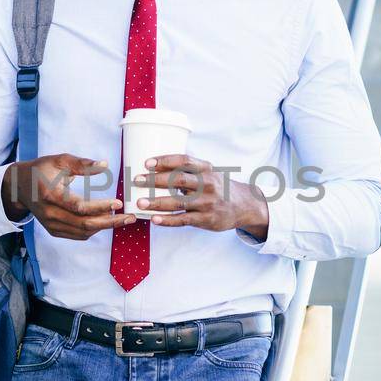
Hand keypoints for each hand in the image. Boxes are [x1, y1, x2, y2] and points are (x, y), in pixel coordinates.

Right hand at [3, 154, 135, 238]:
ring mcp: (51, 225)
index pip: (80, 207)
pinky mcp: (53, 230)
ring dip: (104, 227)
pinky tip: (105, 220)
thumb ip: (82, 164)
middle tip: (130, 217)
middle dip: (110, 222)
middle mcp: (50, 214)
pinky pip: (77, 235)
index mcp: (50, 195)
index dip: (100, 207)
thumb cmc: (42, 169)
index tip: (119, 203)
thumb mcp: (60, 160)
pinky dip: (94, 230)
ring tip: (122, 218)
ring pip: (83, 232)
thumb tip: (105, 165)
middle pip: (84, 225)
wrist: (19, 186)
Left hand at [133, 154, 268, 236]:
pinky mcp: (206, 219)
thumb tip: (156, 166)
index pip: (184, 161)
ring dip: (157, 202)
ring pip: (178, 202)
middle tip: (137, 180)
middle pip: (178, 180)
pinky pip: (183, 220)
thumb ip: (189, 169)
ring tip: (140, 203)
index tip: (147, 163)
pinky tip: (154, 219)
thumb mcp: (209, 173)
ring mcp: (207, 202)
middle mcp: (208, 184)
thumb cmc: (218, 187)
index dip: (165, 160)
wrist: (243, 206)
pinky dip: (168, 220)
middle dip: (155, 180)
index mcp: (206, 169)